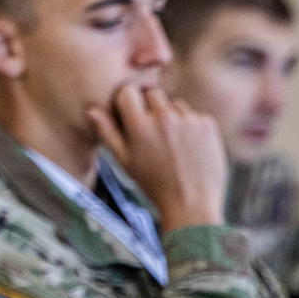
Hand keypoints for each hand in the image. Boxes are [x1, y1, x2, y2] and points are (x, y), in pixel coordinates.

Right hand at [87, 83, 225, 233]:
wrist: (192, 205)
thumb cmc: (154, 184)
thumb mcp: (125, 161)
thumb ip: (107, 132)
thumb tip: (91, 110)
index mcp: (140, 125)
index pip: (128, 92)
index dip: (127, 102)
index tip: (130, 115)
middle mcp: (164, 117)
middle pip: (153, 94)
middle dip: (150, 108)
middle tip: (153, 133)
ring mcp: (188, 119)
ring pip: (174, 104)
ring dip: (172, 116)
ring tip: (173, 143)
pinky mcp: (207, 124)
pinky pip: (194, 115)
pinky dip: (192, 126)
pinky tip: (190, 147)